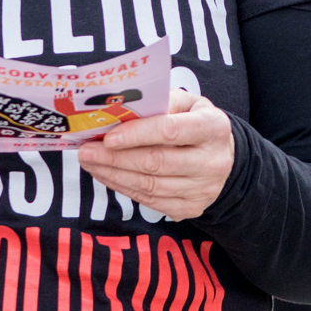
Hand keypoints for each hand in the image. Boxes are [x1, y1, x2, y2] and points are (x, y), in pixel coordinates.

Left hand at [77, 88, 233, 221]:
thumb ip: (158, 102)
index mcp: (213, 128)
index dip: (136, 135)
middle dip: (114, 158)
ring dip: (113, 175)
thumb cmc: (195, 122)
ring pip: (149, 185)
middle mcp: (213, 161)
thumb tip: (118, 111)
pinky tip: (107, 176)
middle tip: (86, 151)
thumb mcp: (187, 102)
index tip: (107, 137)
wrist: (224, 158)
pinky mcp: (191, 208)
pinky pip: (150, 201)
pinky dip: (124, 188)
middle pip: (156, 162)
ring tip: (90, 163)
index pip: (169, 131)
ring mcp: (203, 189)